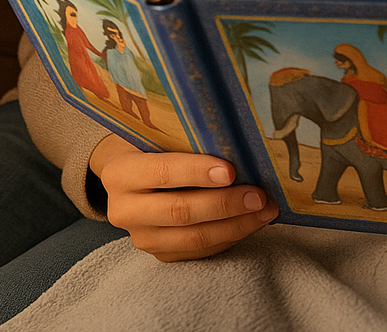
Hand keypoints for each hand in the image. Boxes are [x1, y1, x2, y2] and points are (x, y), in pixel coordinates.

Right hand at [90, 134, 277, 261]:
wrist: (131, 176)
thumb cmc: (155, 145)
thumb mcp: (160, 135)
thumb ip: (188, 139)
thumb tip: (238, 142)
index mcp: (121, 172)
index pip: (162, 172)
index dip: (197, 172)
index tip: (230, 171)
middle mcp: (124, 209)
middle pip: (180, 211)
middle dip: (225, 204)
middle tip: (259, 195)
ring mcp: (141, 236)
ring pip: (193, 237)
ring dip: (235, 225)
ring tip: (265, 210)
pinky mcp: (160, 253)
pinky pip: (199, 250)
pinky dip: (229, 236)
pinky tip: (251, 222)